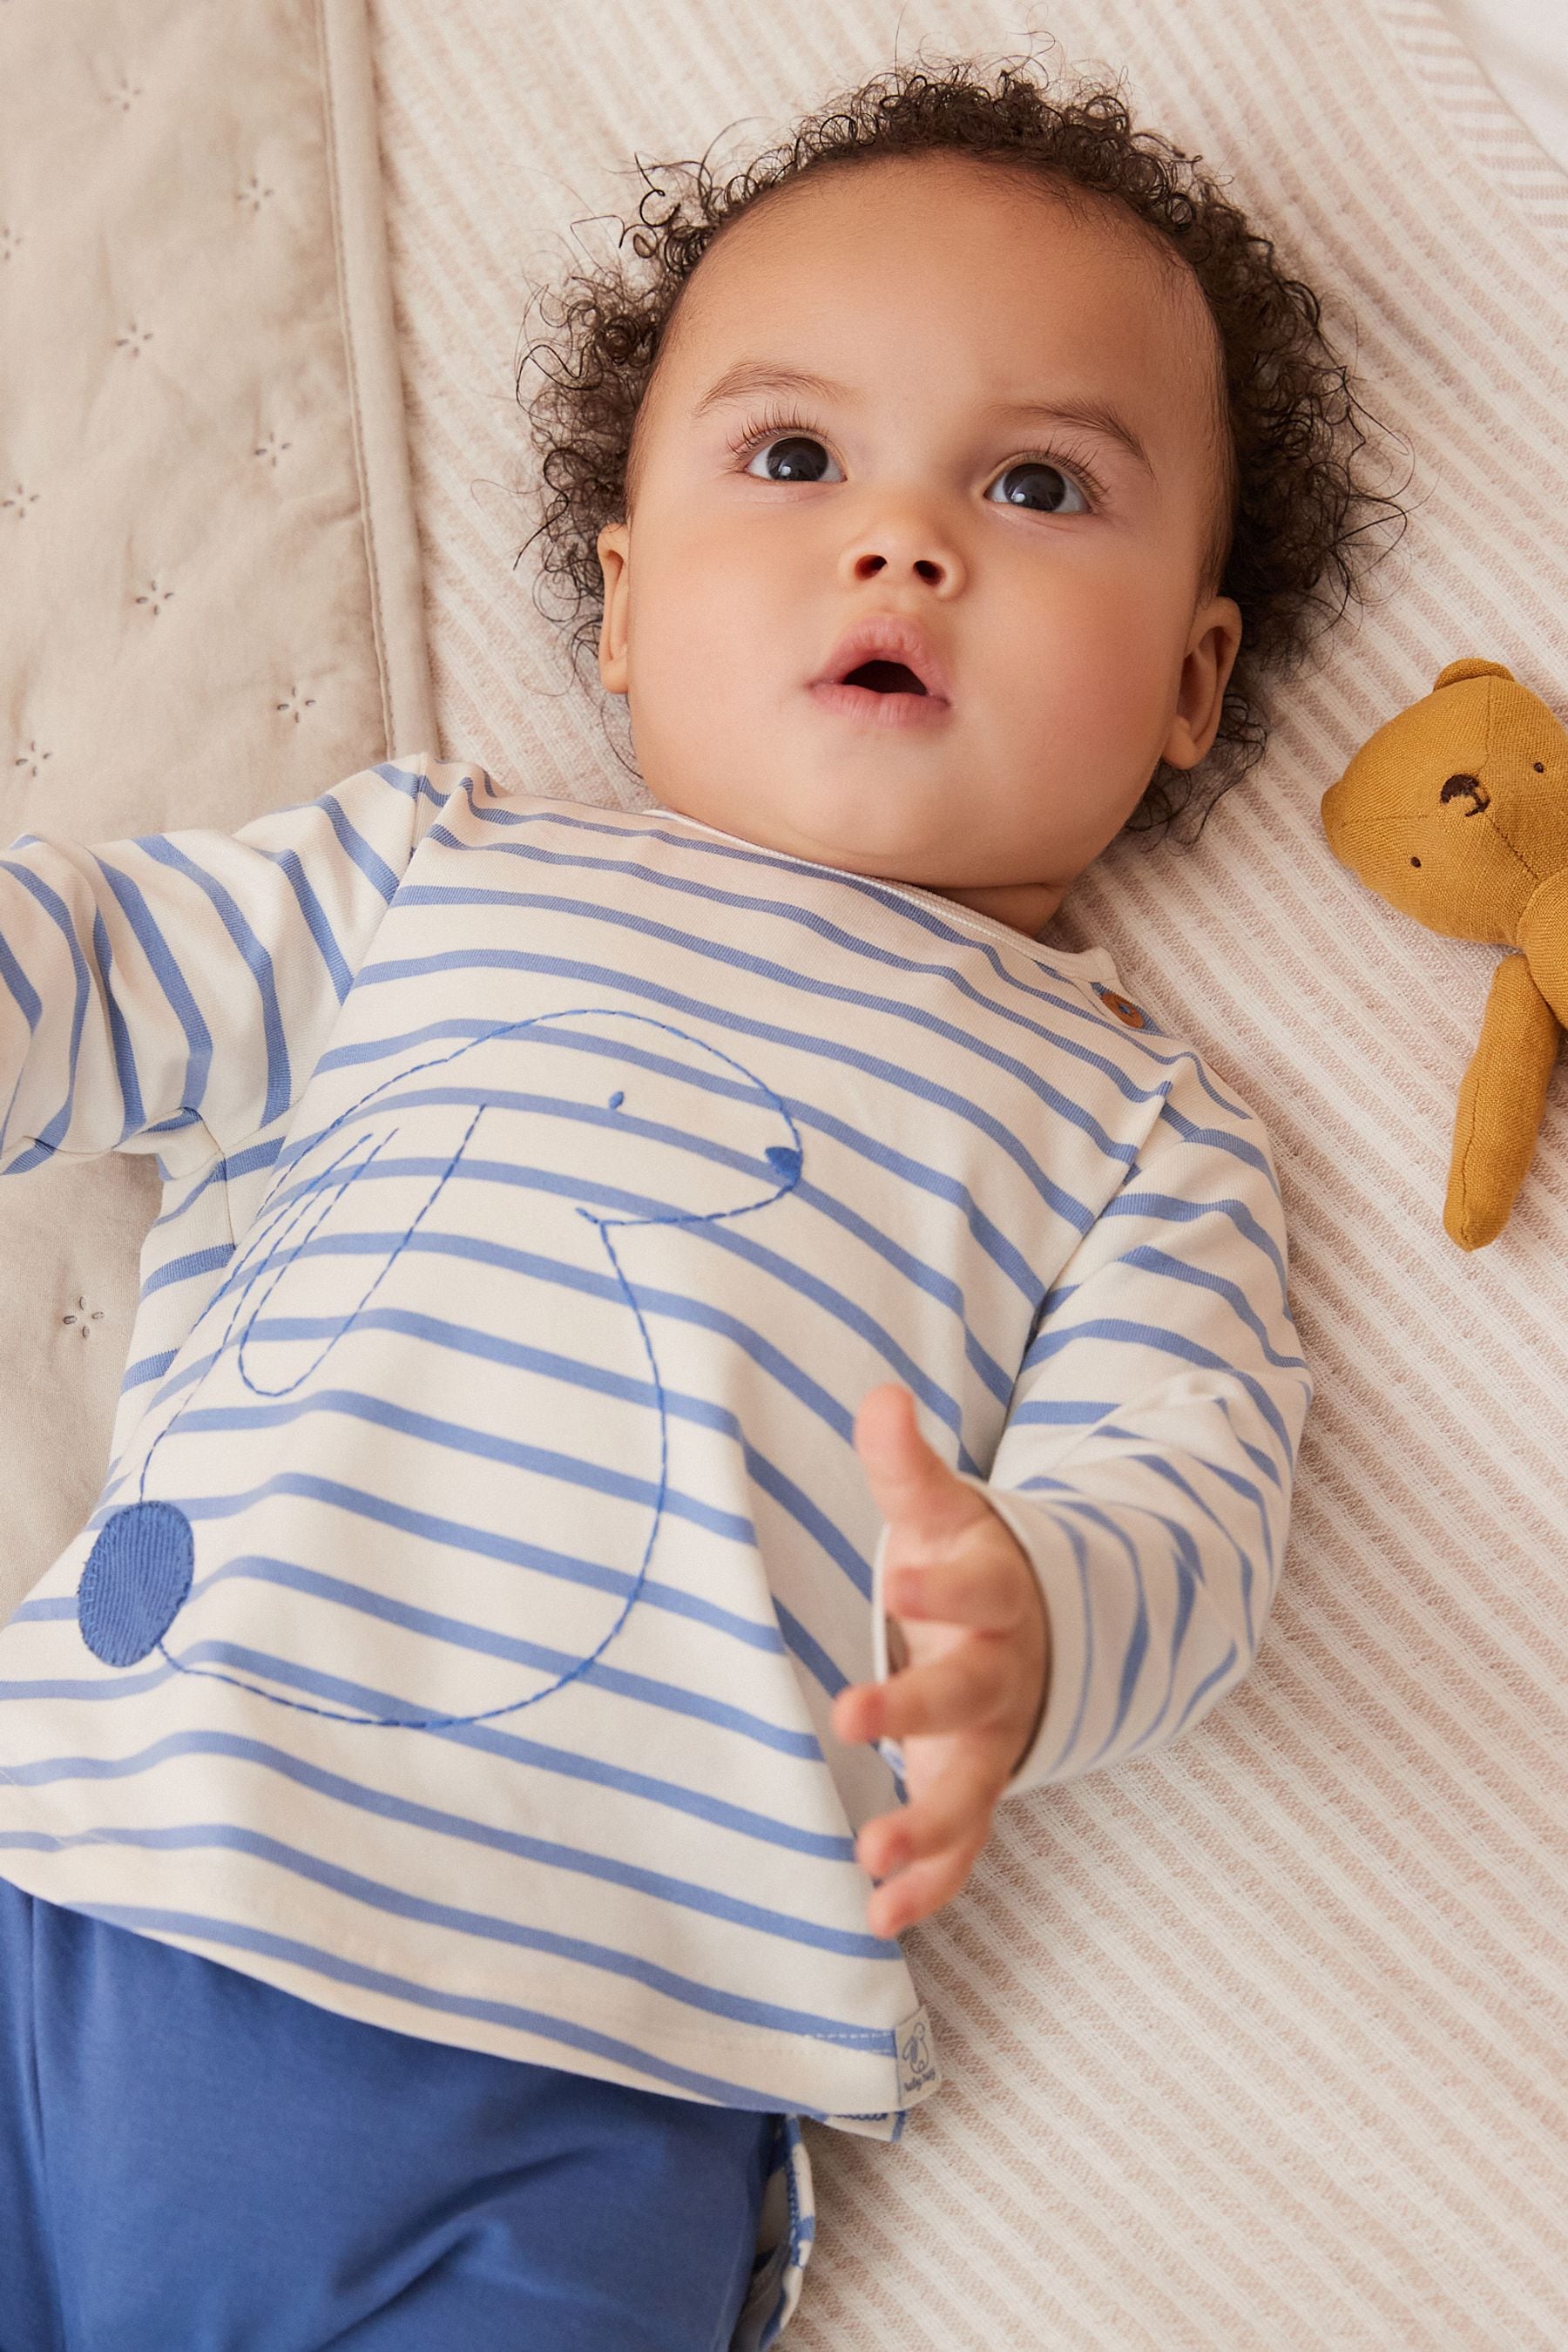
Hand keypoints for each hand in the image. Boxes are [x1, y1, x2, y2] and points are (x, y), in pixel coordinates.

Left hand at [832, 1384, 1049, 1937]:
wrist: (1041, 1630)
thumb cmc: (967, 1562)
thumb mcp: (942, 1510)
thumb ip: (906, 1466)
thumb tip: (880, 1396)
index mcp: (996, 1596)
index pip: (973, 1588)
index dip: (938, 1586)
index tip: (898, 1578)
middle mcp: (1001, 1674)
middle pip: (965, 1696)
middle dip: (911, 1708)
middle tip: (849, 1713)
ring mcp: (994, 1741)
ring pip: (970, 1789)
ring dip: (923, 1825)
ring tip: (867, 1857)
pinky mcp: (978, 1788)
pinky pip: (963, 1847)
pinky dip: (929, 1883)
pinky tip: (879, 1917)